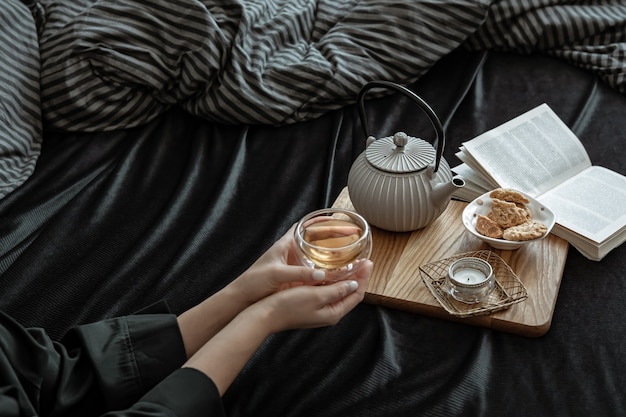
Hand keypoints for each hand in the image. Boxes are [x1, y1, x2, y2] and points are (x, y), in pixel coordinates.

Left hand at [229, 224, 360, 306]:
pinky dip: (324, 268)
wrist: (244, 297)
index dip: (318, 221)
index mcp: (285, 244)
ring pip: (314, 254)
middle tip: (347, 236)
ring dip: (328, 252)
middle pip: (313, 238)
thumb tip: (322, 275)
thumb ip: (300, 274)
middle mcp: (290, 251)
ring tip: (346, 252)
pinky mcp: (293, 276)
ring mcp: (292, 264)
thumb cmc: (255, 281)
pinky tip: (334, 272)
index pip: (303, 226)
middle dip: (330, 236)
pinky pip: (312, 268)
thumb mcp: (278, 274)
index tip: (333, 219)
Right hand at [246, 258, 372, 332]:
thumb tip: (353, 284)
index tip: (368, 262)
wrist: (265, 315)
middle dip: (358, 277)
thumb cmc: (289, 305)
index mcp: (334, 312)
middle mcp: (329, 313)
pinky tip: (331, 271)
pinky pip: (328, 291)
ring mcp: (320, 310)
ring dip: (347, 278)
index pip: (357, 294)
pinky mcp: (311, 305)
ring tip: (352, 262)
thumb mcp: (316, 295)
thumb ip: (336, 290)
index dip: (364, 278)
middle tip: (363, 260)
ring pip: (339, 291)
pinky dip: (333, 280)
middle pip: (350, 293)